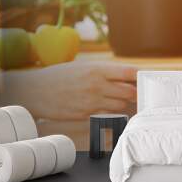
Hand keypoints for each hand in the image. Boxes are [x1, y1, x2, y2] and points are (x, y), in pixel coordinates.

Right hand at [0, 61, 137, 119]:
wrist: (36, 91)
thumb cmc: (60, 76)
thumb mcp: (83, 67)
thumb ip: (104, 72)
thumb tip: (125, 76)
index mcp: (97, 69)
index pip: (128, 73)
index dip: (140, 77)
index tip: (145, 79)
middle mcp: (98, 85)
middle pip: (130, 91)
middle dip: (135, 92)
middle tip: (138, 93)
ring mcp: (93, 101)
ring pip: (121, 105)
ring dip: (124, 103)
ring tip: (121, 100)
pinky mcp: (87, 114)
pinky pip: (108, 114)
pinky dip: (112, 111)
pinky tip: (109, 107)